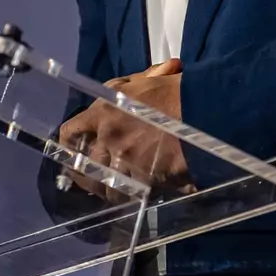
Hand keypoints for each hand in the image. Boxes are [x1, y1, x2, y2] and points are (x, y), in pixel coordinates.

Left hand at [58, 59, 191, 194]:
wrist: (205, 109)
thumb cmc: (175, 91)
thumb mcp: (146, 82)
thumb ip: (127, 86)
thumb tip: (123, 87)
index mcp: (103, 111)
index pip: (70, 132)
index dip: (70, 145)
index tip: (74, 152)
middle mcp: (109, 137)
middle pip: (88, 166)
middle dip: (90, 176)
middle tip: (97, 181)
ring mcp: (127, 159)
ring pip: (110, 185)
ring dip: (114, 189)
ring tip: (122, 190)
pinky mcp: (147, 176)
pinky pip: (134, 191)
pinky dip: (138, 193)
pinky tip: (143, 192)